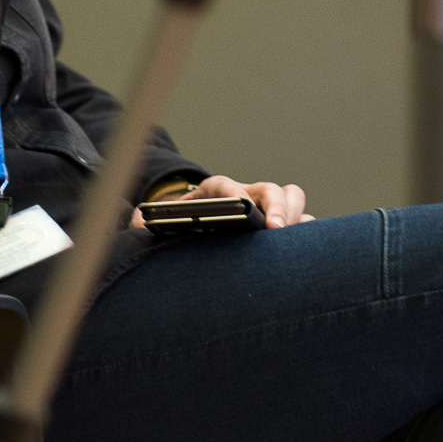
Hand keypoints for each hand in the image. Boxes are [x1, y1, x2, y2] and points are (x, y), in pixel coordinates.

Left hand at [129, 174, 313, 229]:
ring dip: (296, 216)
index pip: (228, 187)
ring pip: (291, 198)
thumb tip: (138, 226)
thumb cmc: (182, 223)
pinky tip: (305, 254)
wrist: (195, 220)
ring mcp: (265, 205)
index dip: (238, 197)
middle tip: (277, 232)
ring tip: (296, 244)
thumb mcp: (166, 221)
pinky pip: (301, 221)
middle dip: (279, 208)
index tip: (244, 209)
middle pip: (270, 189)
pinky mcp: (278, 221)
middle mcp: (245, 192)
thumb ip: (153, 224)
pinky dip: (305, 234)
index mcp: (214, 190)